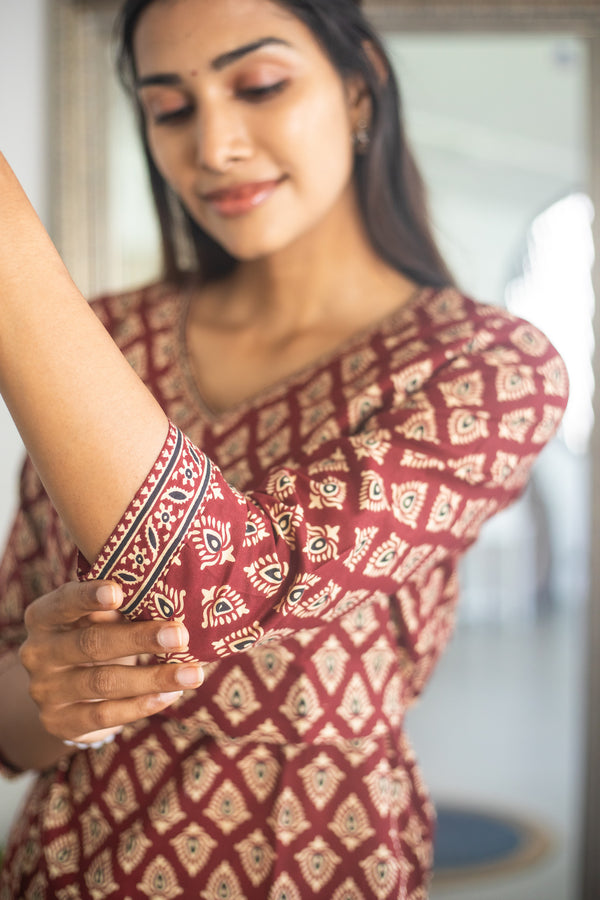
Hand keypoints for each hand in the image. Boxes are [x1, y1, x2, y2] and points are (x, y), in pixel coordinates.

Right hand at [19, 580, 203, 745]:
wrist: (64, 688)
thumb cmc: (92, 634)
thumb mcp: (96, 617)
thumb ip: (117, 606)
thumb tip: (166, 596)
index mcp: (43, 616)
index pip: (64, 602)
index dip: (89, 596)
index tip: (119, 591)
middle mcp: (37, 652)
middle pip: (91, 644)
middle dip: (140, 639)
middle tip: (180, 635)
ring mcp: (45, 690)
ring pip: (103, 683)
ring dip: (153, 678)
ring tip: (192, 673)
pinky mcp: (59, 722)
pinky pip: (104, 715)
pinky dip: (142, 704)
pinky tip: (171, 695)